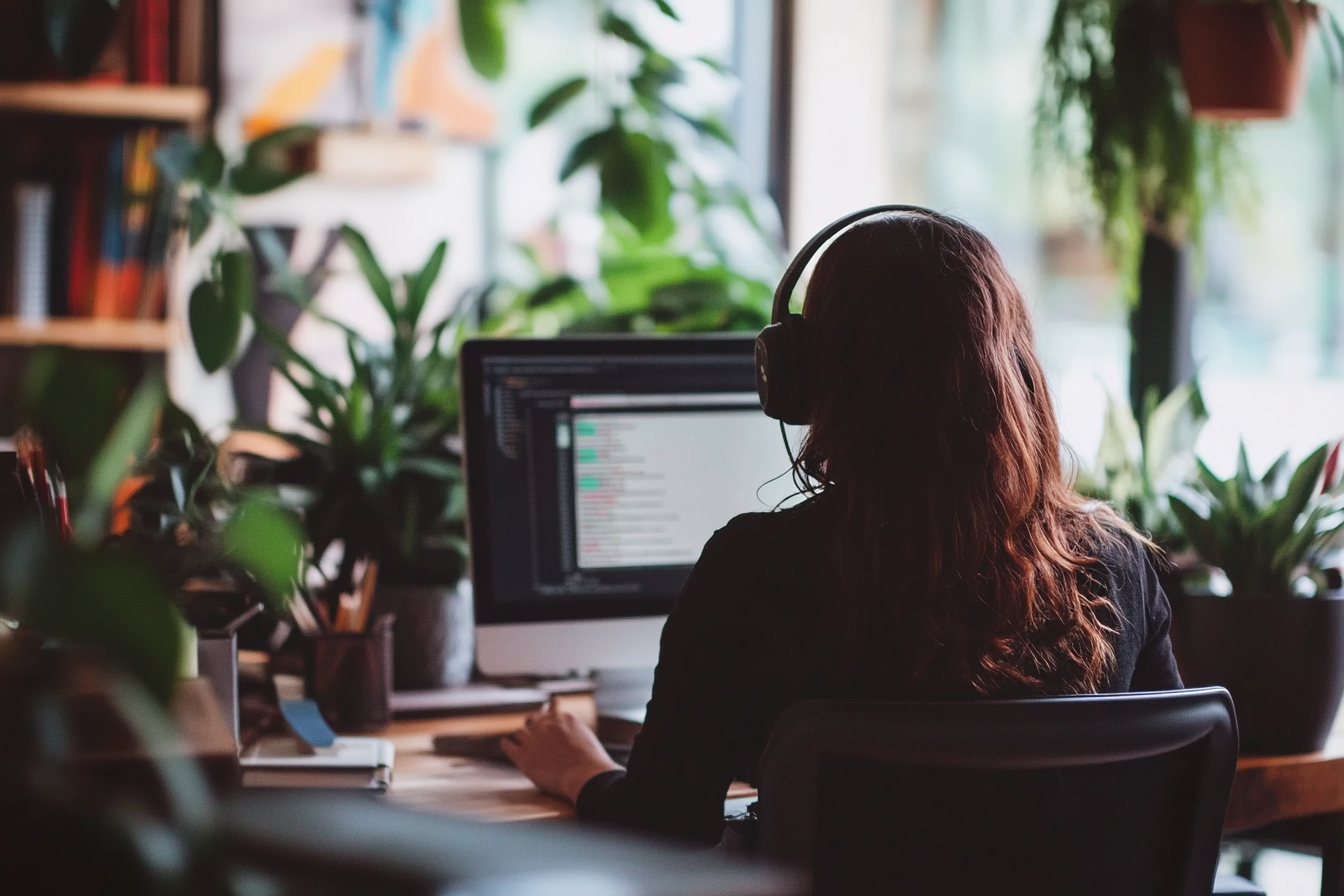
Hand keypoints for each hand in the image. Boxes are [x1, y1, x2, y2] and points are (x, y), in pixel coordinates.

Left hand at [500, 697, 621, 803]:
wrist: (586, 776)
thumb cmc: (592, 761)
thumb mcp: (586, 736)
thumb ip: (573, 728)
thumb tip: (569, 729)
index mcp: (563, 718)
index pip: (552, 708)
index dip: (549, 709)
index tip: (548, 709)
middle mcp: (545, 726)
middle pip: (534, 718)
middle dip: (534, 720)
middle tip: (533, 722)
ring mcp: (533, 741)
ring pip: (520, 731)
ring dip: (522, 733)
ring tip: (521, 735)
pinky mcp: (524, 758)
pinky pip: (509, 746)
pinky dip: (506, 744)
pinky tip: (505, 743)